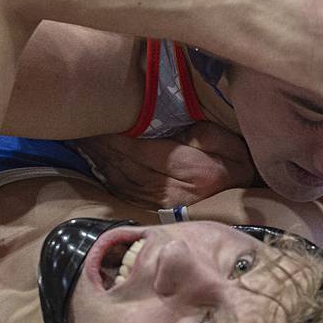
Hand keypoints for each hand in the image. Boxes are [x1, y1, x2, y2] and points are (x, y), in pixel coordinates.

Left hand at [73, 122, 257, 207]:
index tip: (102, 114)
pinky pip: (120, 189)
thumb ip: (204, 134)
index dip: (120, 134)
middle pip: (126, 164)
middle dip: (102, 143)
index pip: (145, 150)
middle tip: (80, 120)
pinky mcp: (149, 208)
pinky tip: (92, 155)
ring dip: (98, 156)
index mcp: (194, 172)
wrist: (242, 203)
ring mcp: (157, 203)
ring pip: (119, 177)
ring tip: (81, 134)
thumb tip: (169, 124)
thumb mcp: (230, 146)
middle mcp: (171, 191)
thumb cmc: (236, 167)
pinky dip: (103, 171)